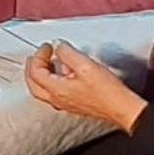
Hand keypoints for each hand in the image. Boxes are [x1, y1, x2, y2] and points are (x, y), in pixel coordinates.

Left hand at [23, 41, 147, 131]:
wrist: (122, 108)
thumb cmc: (107, 91)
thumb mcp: (86, 65)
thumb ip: (68, 53)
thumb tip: (58, 46)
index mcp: (56, 90)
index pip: (36, 72)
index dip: (39, 56)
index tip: (47, 46)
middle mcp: (57, 99)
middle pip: (33, 84)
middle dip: (32, 67)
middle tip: (37, 55)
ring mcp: (64, 104)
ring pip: (42, 90)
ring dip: (40, 75)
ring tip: (46, 62)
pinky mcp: (73, 105)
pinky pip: (53, 93)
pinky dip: (50, 81)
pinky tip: (61, 74)